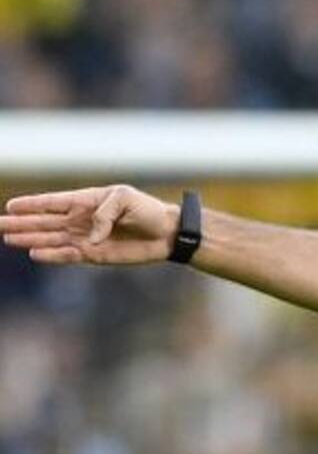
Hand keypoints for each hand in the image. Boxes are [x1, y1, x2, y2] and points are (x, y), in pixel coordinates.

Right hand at [1, 185, 176, 265]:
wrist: (167, 233)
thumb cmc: (147, 210)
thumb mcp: (125, 198)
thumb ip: (104, 213)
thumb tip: (91, 236)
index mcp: (85, 200)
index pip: (52, 202)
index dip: (31, 205)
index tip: (10, 206)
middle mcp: (81, 220)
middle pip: (44, 222)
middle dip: (21, 223)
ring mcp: (86, 238)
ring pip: (51, 239)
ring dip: (31, 239)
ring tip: (8, 239)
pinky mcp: (95, 255)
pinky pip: (69, 255)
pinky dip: (53, 255)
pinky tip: (35, 253)